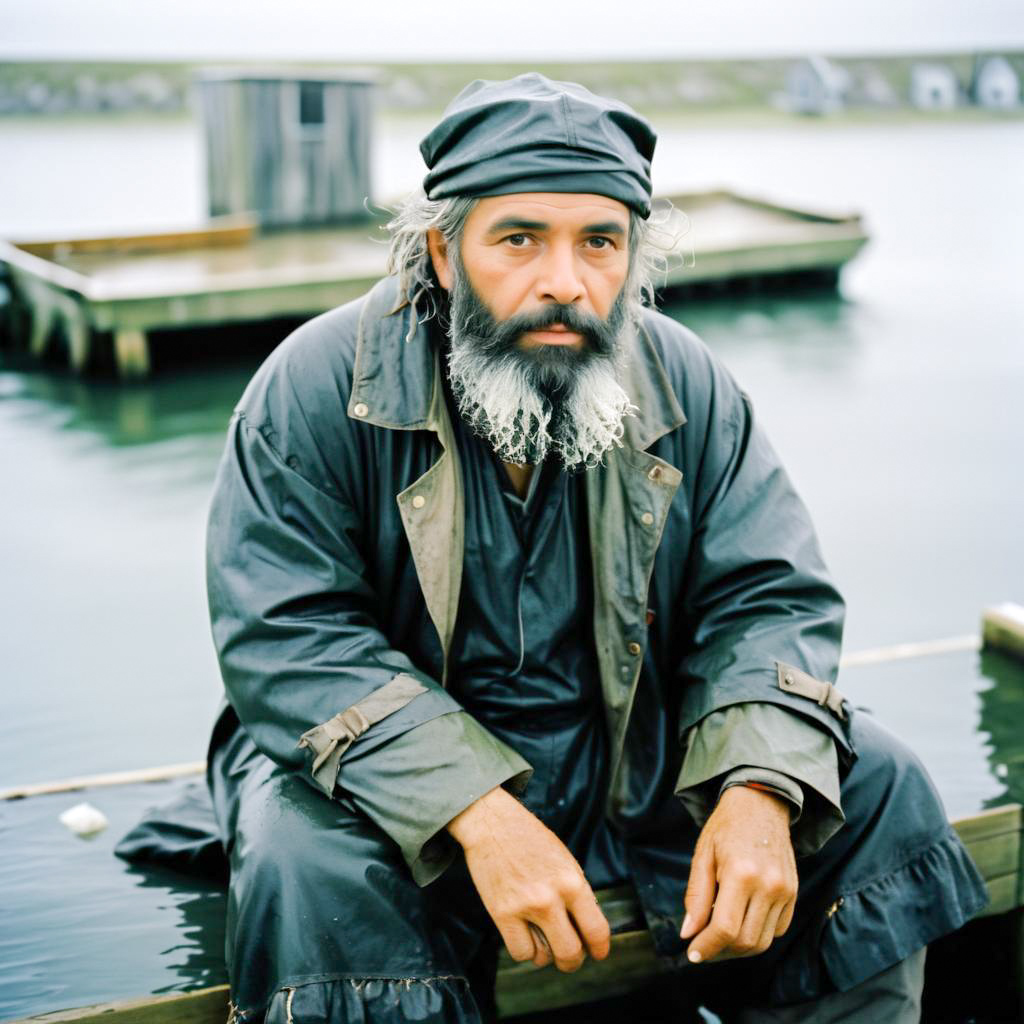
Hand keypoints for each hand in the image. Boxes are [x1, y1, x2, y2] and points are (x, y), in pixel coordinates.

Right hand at [446, 786, 610, 971]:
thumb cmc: (530, 840)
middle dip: (572, 961)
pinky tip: (524, 934)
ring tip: (541, 936)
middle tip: (569, 957)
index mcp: (573, 881)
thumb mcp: (565, 861)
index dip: (599, 949)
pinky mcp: (501, 913)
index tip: (597, 953)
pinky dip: (524, 950)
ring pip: (544, 958)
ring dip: (545, 954)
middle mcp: (551, 897)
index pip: (596, 929)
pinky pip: (520, 952)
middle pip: (571, 953)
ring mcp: (525, 907)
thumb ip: (577, 893)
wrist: (493, 824)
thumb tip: (586, 928)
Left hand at [680, 785, 796, 962]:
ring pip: (762, 941)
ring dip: (738, 948)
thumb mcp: (703, 855)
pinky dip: (757, 934)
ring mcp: (785, 891)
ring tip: (718, 937)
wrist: (760, 805)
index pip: (725, 928)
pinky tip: (740, 921)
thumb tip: (688, 932)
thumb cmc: (726, 827)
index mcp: (741, 873)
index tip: (692, 953)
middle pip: (745, 941)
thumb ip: (696, 896)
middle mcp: (768, 885)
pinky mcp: (793, 893)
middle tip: (702, 946)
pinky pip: (777, 930)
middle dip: (720, 951)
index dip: (707, 947)